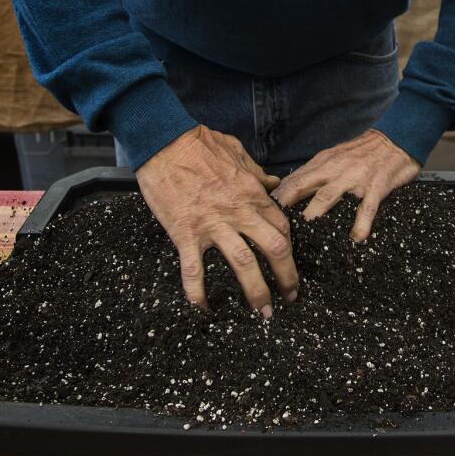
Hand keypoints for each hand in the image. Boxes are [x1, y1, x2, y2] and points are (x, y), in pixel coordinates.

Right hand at [136, 125, 298, 316]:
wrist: (163, 143)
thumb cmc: (199, 144)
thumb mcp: (236, 151)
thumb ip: (257, 172)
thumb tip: (273, 183)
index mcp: (252, 193)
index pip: (282, 227)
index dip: (290, 249)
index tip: (290, 263)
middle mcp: (239, 212)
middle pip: (275, 249)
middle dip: (287, 277)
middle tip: (290, 297)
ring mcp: (213, 224)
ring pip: (244, 264)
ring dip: (256, 292)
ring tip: (262, 312)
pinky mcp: (186, 233)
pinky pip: (194, 269)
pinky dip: (198, 292)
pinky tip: (202, 308)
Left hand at [274, 129, 419, 242]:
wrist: (395, 140)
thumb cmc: (362, 152)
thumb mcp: (335, 157)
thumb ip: (315, 173)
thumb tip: (289, 190)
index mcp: (323, 163)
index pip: (294, 179)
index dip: (278, 195)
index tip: (263, 211)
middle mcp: (335, 169)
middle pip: (304, 185)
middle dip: (287, 203)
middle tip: (275, 223)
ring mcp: (355, 179)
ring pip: (329, 195)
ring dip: (316, 211)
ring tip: (308, 229)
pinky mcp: (375, 187)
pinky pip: (366, 208)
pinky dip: (361, 224)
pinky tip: (356, 238)